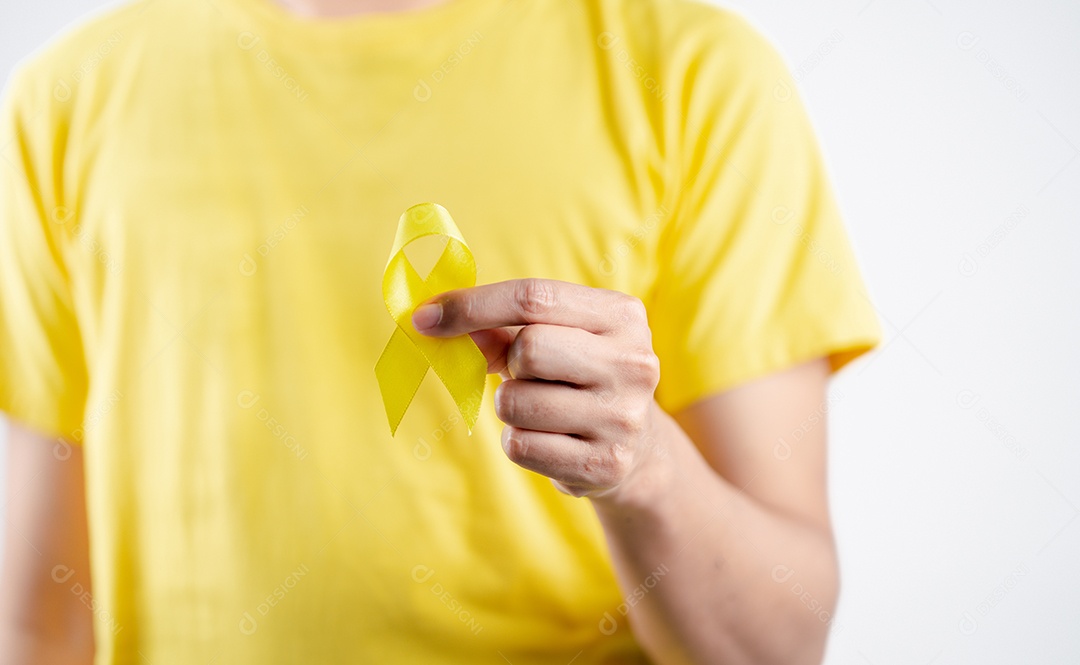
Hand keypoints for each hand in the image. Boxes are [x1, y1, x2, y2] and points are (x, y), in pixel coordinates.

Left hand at [413, 279, 664, 501]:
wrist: (639, 450)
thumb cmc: (580, 377)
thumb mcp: (557, 338)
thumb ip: (502, 328)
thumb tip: (436, 321)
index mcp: (622, 315)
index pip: (534, 297)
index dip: (472, 305)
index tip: (425, 317)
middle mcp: (633, 363)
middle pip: (529, 349)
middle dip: (509, 363)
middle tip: (526, 374)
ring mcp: (623, 417)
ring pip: (516, 402)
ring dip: (510, 406)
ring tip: (542, 409)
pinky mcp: (604, 464)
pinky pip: (520, 446)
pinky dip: (518, 441)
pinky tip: (548, 439)